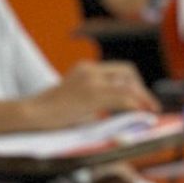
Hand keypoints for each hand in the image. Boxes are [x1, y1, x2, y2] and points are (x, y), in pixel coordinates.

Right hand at [32, 60, 156, 124]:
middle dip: (141, 89)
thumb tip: (115, 113)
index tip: (141, 98)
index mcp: (85, 69)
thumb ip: (95, 102)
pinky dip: (135, 105)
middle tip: (149, 105)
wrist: (33, 113)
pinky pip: (123, 97)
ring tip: (150, 111)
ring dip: (143, 98)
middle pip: (127, 72)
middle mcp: (90, 70)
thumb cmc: (51, 113)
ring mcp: (91, 80)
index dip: (134, 83)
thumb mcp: (76, 101)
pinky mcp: (92, 94)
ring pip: (128, 85)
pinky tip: (140, 113)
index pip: (119, 70)